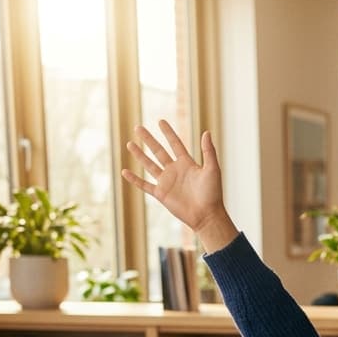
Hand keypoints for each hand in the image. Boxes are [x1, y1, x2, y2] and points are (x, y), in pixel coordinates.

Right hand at [121, 121, 237, 252]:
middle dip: (148, 139)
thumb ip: (209, 151)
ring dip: (139, 155)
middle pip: (159, 151)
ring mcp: (167, 182)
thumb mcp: (213, 169)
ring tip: (129, 144)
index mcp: (187, 164)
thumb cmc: (213, 194)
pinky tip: (124, 171)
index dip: (168, 133)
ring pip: (149, 165)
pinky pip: (144, 185)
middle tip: (138, 127)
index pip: (175, 144)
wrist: (207, 215)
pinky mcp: (161, 194)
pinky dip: (134, 179)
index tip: (160, 121)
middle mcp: (175, 171)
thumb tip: (207, 132)